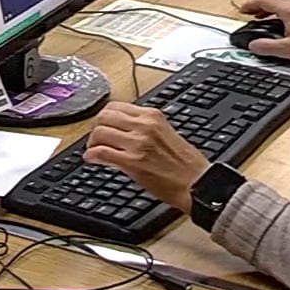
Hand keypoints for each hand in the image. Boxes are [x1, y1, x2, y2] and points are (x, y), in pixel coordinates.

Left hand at [85, 103, 208, 210]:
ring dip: (91, 143)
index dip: (104, 117)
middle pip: (104, 116)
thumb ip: (145, 127)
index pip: (116, 106)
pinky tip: (92, 160)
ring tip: (93, 150)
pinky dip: (92, 156)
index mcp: (153, 116)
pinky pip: (101, 152)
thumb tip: (123, 130)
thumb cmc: (186, 164)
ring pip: (99, 133)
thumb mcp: (166, 133)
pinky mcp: (132, 162)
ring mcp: (137, 143)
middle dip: (95, 128)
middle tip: (95, 139)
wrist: (197, 183)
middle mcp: (144, 125)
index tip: (102, 126)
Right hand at [236, 0, 289, 65]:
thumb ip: (266, 46)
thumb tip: (253, 45)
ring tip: (260, 16)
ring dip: (269, 6)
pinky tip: (278, 20)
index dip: (250, 4)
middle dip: (258, 3)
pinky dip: (279, 9)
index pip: (265, 0)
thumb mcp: (286, 50)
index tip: (243, 10)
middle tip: (249, 12)